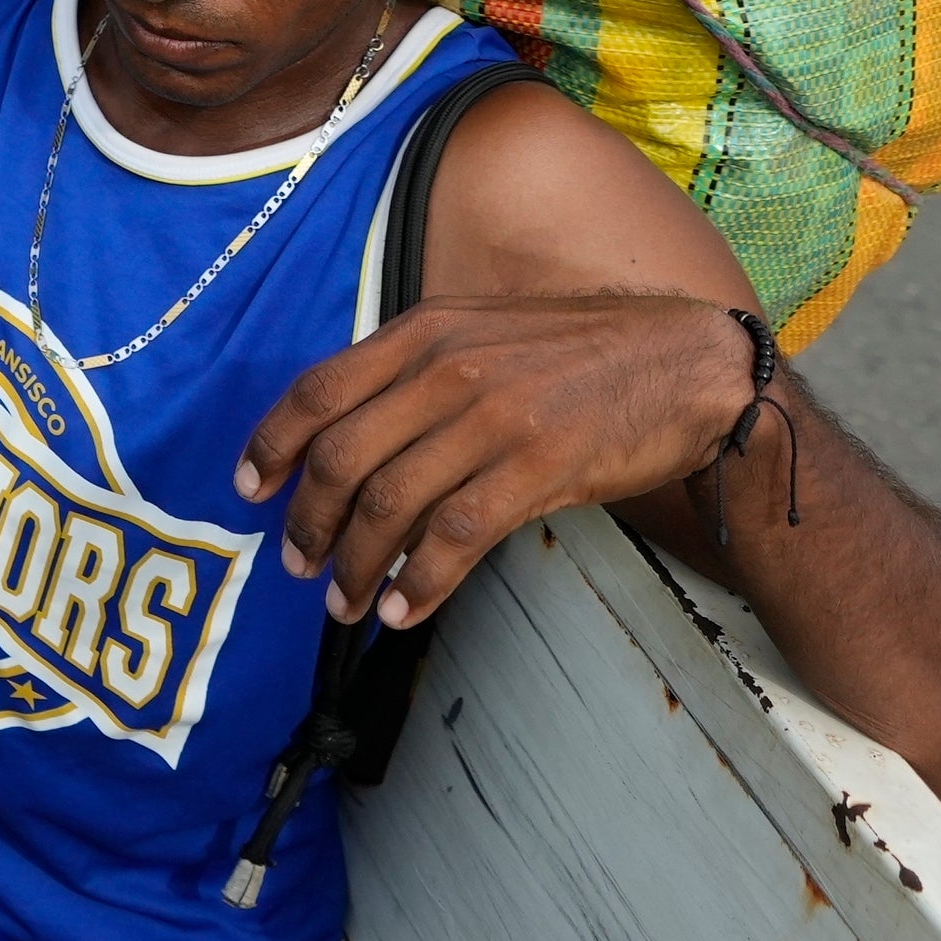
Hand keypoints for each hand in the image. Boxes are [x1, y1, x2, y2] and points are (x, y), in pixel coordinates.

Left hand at [231, 291, 756, 626]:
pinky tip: (405, 610)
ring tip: (347, 604)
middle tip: (302, 566)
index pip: (318, 390)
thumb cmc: (585, 352)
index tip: (252, 489)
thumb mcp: (484, 330)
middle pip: (341, 457)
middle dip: (308, 522)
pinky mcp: (537, 467)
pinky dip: (420, 582)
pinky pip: (454, 537)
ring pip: (389, 505)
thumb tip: (356, 441)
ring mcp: (492, 418)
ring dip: (356, 566)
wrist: (687, 363)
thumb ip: (417, 370)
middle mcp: (447, 369)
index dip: (272, 445)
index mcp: (425, 331)